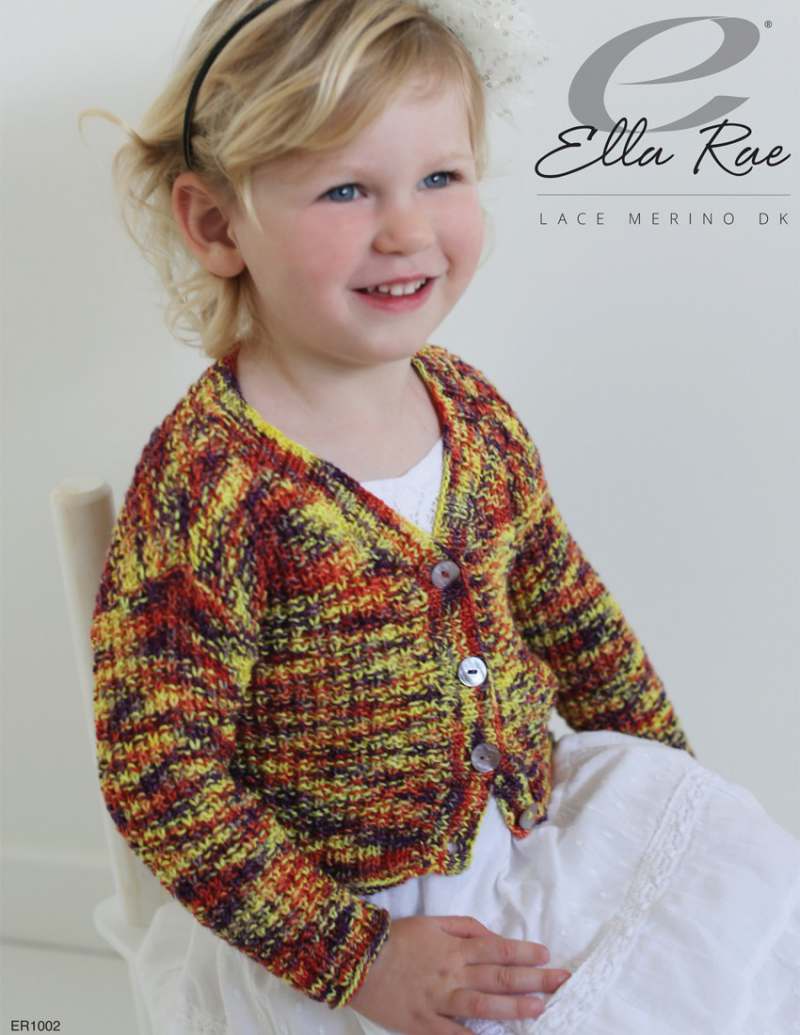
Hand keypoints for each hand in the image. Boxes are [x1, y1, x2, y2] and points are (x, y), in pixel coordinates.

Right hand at [346, 914, 570, 1033]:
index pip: (498, 949)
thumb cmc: (396, 938)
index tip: (547, 955)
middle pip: (499, 976)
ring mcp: (439, 1000)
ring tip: (540, 1009)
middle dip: (533, 979)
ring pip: (483, 1005)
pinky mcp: (423, 1024)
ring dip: (514, 1007)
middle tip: (561, 981)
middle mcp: (452, 973)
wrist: (357, 960)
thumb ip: (463, 926)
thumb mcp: (431, 922)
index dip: (525, 952)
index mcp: (455, 947)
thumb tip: (491, 935)